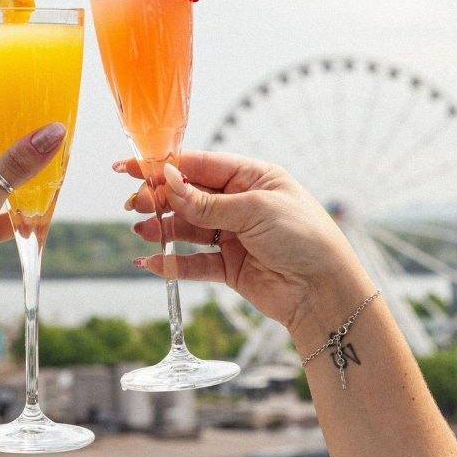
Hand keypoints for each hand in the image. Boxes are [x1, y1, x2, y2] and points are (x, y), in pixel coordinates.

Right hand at [120, 152, 369, 335]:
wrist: (324, 291)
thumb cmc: (304, 238)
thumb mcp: (255, 210)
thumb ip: (207, 201)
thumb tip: (168, 180)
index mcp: (251, 177)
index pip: (199, 165)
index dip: (164, 166)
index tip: (132, 167)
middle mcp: (240, 203)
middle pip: (188, 195)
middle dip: (160, 198)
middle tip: (135, 204)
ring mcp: (233, 235)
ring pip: (187, 228)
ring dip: (162, 228)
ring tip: (141, 230)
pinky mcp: (229, 266)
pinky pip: (194, 262)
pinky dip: (173, 263)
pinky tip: (152, 263)